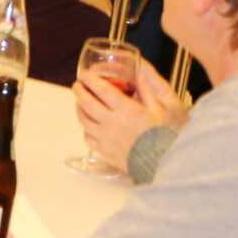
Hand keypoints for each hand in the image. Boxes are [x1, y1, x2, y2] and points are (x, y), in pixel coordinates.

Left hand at [74, 58, 186, 172]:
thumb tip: (137, 77)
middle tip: (77, 85)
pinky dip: (86, 128)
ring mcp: (104, 137)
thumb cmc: (159, 135)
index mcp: (125, 109)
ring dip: (79, 108)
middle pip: (87, 103)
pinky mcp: (103, 150)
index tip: (85, 74)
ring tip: (80, 102)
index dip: (91, 80)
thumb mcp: (157, 109)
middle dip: (79, 91)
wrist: (158, 162)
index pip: (102, 89)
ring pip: (83, 119)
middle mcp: (111, 122)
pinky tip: (89, 123)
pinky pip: (88, 136)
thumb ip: (145, 92)